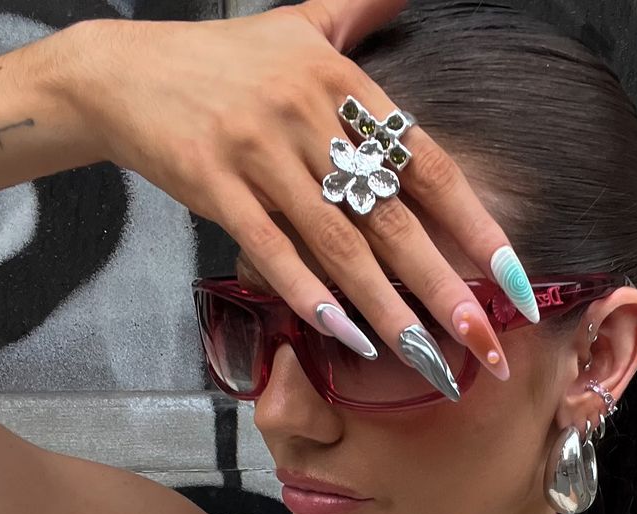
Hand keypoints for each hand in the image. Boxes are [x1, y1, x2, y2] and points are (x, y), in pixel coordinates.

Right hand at [70, 1, 533, 385]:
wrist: (123, 72)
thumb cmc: (221, 59)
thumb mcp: (301, 23)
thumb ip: (362, 13)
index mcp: (344, 83)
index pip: (428, 165)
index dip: (475, 225)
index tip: (514, 279)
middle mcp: (309, 117)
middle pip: (393, 217)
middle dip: (444, 287)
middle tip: (484, 341)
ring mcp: (260, 152)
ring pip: (337, 243)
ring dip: (386, 307)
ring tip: (426, 356)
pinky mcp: (215, 185)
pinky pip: (270, 247)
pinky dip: (307, 292)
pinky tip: (343, 333)